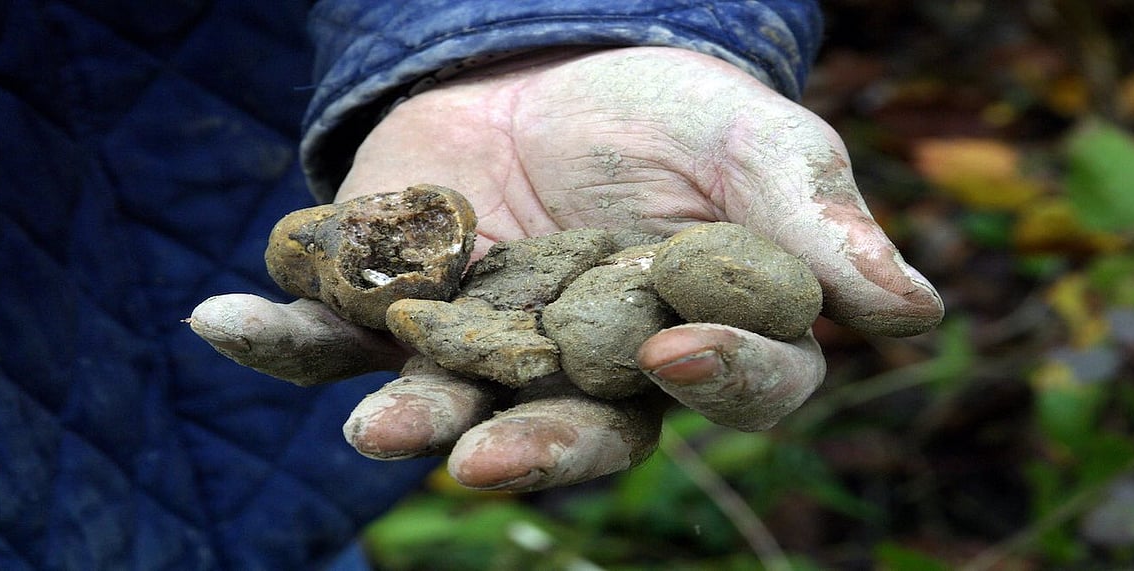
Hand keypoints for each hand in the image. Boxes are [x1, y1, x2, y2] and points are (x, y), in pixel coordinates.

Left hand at [191, 47, 942, 490]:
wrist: (552, 67)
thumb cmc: (673, 111)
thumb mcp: (750, 138)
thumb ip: (814, 219)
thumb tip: (913, 310)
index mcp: (698, 334)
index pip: (731, 385)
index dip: (717, 380)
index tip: (681, 353)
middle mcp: (591, 369)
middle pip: (582, 431)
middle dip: (539, 448)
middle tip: (487, 460)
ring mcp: (486, 344)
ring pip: (456, 404)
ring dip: (411, 417)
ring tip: (377, 429)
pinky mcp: (395, 306)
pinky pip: (331, 340)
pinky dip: (275, 336)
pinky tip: (220, 320)